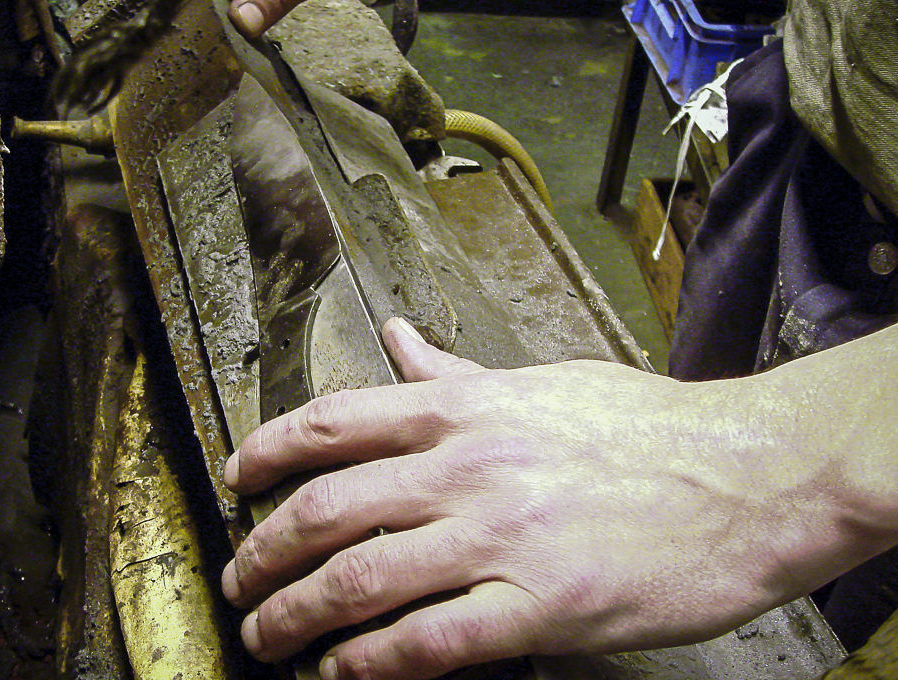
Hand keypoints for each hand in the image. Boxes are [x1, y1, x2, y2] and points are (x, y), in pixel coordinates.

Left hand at [221, 318, 890, 678]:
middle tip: (237, 579)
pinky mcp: (543, 607)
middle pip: (325, 510)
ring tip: (267, 636)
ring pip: (359, 579)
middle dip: (262, 552)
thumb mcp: (540, 380)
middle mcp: (467, 467)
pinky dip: (368, 665)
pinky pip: (429, 642)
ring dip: (295, 615)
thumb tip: (400, 340)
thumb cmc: (646, 427)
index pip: (332, 421)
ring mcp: (501, 537)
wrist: (749, 476)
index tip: (238, 481)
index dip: (267, 452)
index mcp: (464, 409)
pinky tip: (341, 674)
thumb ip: (456, 373)